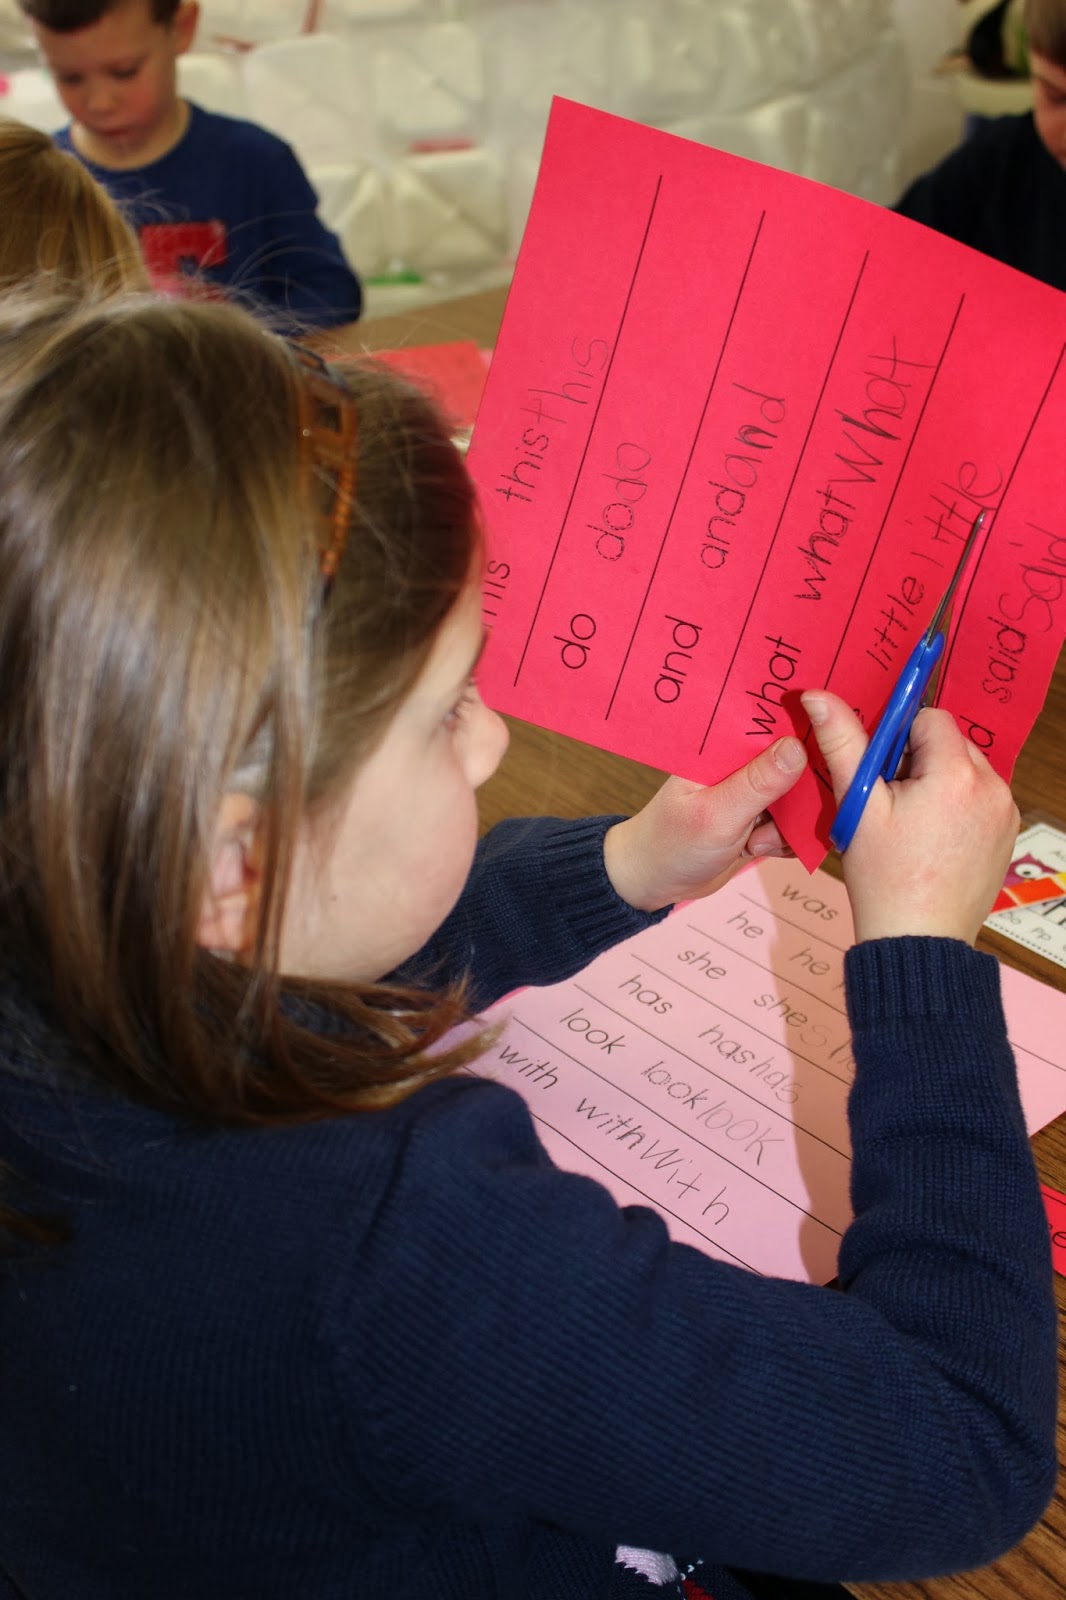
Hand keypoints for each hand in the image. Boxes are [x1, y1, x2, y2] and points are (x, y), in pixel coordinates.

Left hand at [603, 736, 806, 911]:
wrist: (658, 882)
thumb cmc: (673, 844)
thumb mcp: (718, 815)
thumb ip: (758, 783)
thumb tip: (797, 746)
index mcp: (724, 746)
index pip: (772, 725)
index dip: (802, 733)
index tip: (824, 751)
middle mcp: (742, 762)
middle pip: (795, 761)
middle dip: (798, 794)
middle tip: (770, 822)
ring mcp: (754, 791)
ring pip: (798, 798)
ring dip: (787, 825)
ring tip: (755, 842)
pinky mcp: (762, 817)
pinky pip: (793, 822)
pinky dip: (786, 839)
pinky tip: (759, 849)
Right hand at [803, 690, 1018, 944]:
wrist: (918, 941)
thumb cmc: (885, 879)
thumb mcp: (858, 806)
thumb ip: (842, 743)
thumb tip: (818, 696)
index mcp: (956, 774)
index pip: (930, 719)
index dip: (899, 741)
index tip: (882, 774)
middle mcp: (992, 788)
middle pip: (951, 744)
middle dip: (919, 762)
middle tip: (892, 805)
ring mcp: (1005, 814)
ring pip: (966, 771)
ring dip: (939, 784)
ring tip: (911, 826)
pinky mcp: (1007, 836)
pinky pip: (980, 800)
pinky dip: (957, 808)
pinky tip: (932, 840)